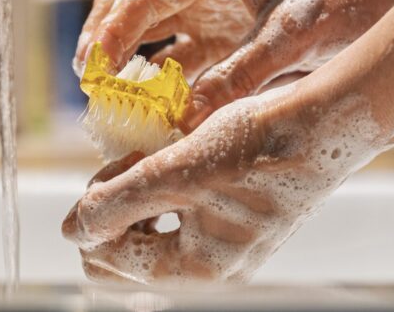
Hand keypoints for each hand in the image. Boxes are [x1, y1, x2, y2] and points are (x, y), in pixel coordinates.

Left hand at [62, 79, 393, 282]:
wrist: (321, 122)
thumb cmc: (258, 146)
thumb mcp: (175, 171)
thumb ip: (118, 202)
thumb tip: (72, 230)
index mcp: (198, 271)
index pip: (110, 262)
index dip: (93, 215)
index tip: (110, 171)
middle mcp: (213, 269)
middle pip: (130, 255)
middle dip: (114, 211)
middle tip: (126, 165)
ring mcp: (226, 245)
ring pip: (154, 231)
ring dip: (138, 196)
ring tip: (148, 155)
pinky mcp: (236, 220)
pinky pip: (182, 215)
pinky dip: (166, 187)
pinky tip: (170, 155)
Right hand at [74, 0, 393, 128]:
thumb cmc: (346, 1)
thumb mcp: (295, 40)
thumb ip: (241, 75)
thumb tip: (186, 117)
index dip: (110, 32)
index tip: (91, 70)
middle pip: (131, 5)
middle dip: (103, 43)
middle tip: (89, 88)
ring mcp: (213, 8)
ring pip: (148, 32)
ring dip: (125, 65)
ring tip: (107, 105)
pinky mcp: (224, 34)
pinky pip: (177, 57)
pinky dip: (159, 84)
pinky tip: (150, 112)